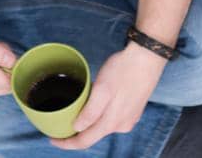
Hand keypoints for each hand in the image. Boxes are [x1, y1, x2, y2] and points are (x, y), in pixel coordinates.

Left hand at [52, 43, 167, 149]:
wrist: (147, 58)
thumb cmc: (123, 70)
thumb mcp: (101, 90)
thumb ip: (90, 113)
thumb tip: (77, 128)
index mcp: (111, 123)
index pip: (84, 141)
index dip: (67, 143)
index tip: (53, 139)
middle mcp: (121, 126)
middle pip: (93, 135)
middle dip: (76, 133)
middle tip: (61, 125)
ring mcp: (129, 119)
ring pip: (103, 126)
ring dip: (89, 122)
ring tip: (77, 111)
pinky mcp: (133, 111)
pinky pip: (112, 118)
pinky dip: (101, 116)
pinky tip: (97, 104)